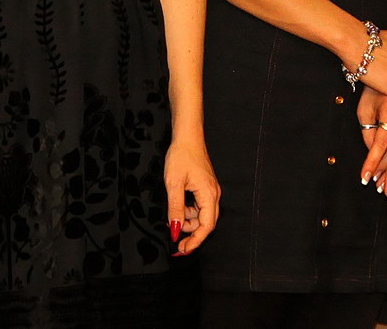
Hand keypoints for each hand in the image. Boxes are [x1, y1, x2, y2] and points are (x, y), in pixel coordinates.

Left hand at [163, 134, 219, 255]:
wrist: (187, 137)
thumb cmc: (181, 155)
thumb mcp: (173, 184)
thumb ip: (175, 209)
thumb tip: (175, 230)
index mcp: (209, 195)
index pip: (206, 226)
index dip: (195, 241)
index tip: (183, 249)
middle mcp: (213, 194)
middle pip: (206, 223)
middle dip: (192, 234)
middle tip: (177, 243)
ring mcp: (210, 191)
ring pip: (202, 215)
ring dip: (188, 221)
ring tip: (172, 218)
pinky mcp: (205, 187)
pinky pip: (200, 206)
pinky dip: (189, 211)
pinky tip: (178, 208)